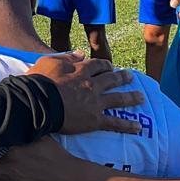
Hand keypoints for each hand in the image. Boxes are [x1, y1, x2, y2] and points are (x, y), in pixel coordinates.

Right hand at [25, 53, 142, 134]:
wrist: (38, 102)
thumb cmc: (39, 81)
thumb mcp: (49, 61)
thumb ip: (67, 56)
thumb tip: (81, 53)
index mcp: (81, 70)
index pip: (98, 65)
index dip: (105, 65)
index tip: (110, 66)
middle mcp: (92, 84)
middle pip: (111, 79)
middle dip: (122, 77)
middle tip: (131, 77)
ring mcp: (95, 102)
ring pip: (118, 99)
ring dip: (131, 98)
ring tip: (141, 97)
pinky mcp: (95, 119)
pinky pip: (114, 123)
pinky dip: (127, 125)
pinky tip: (138, 127)